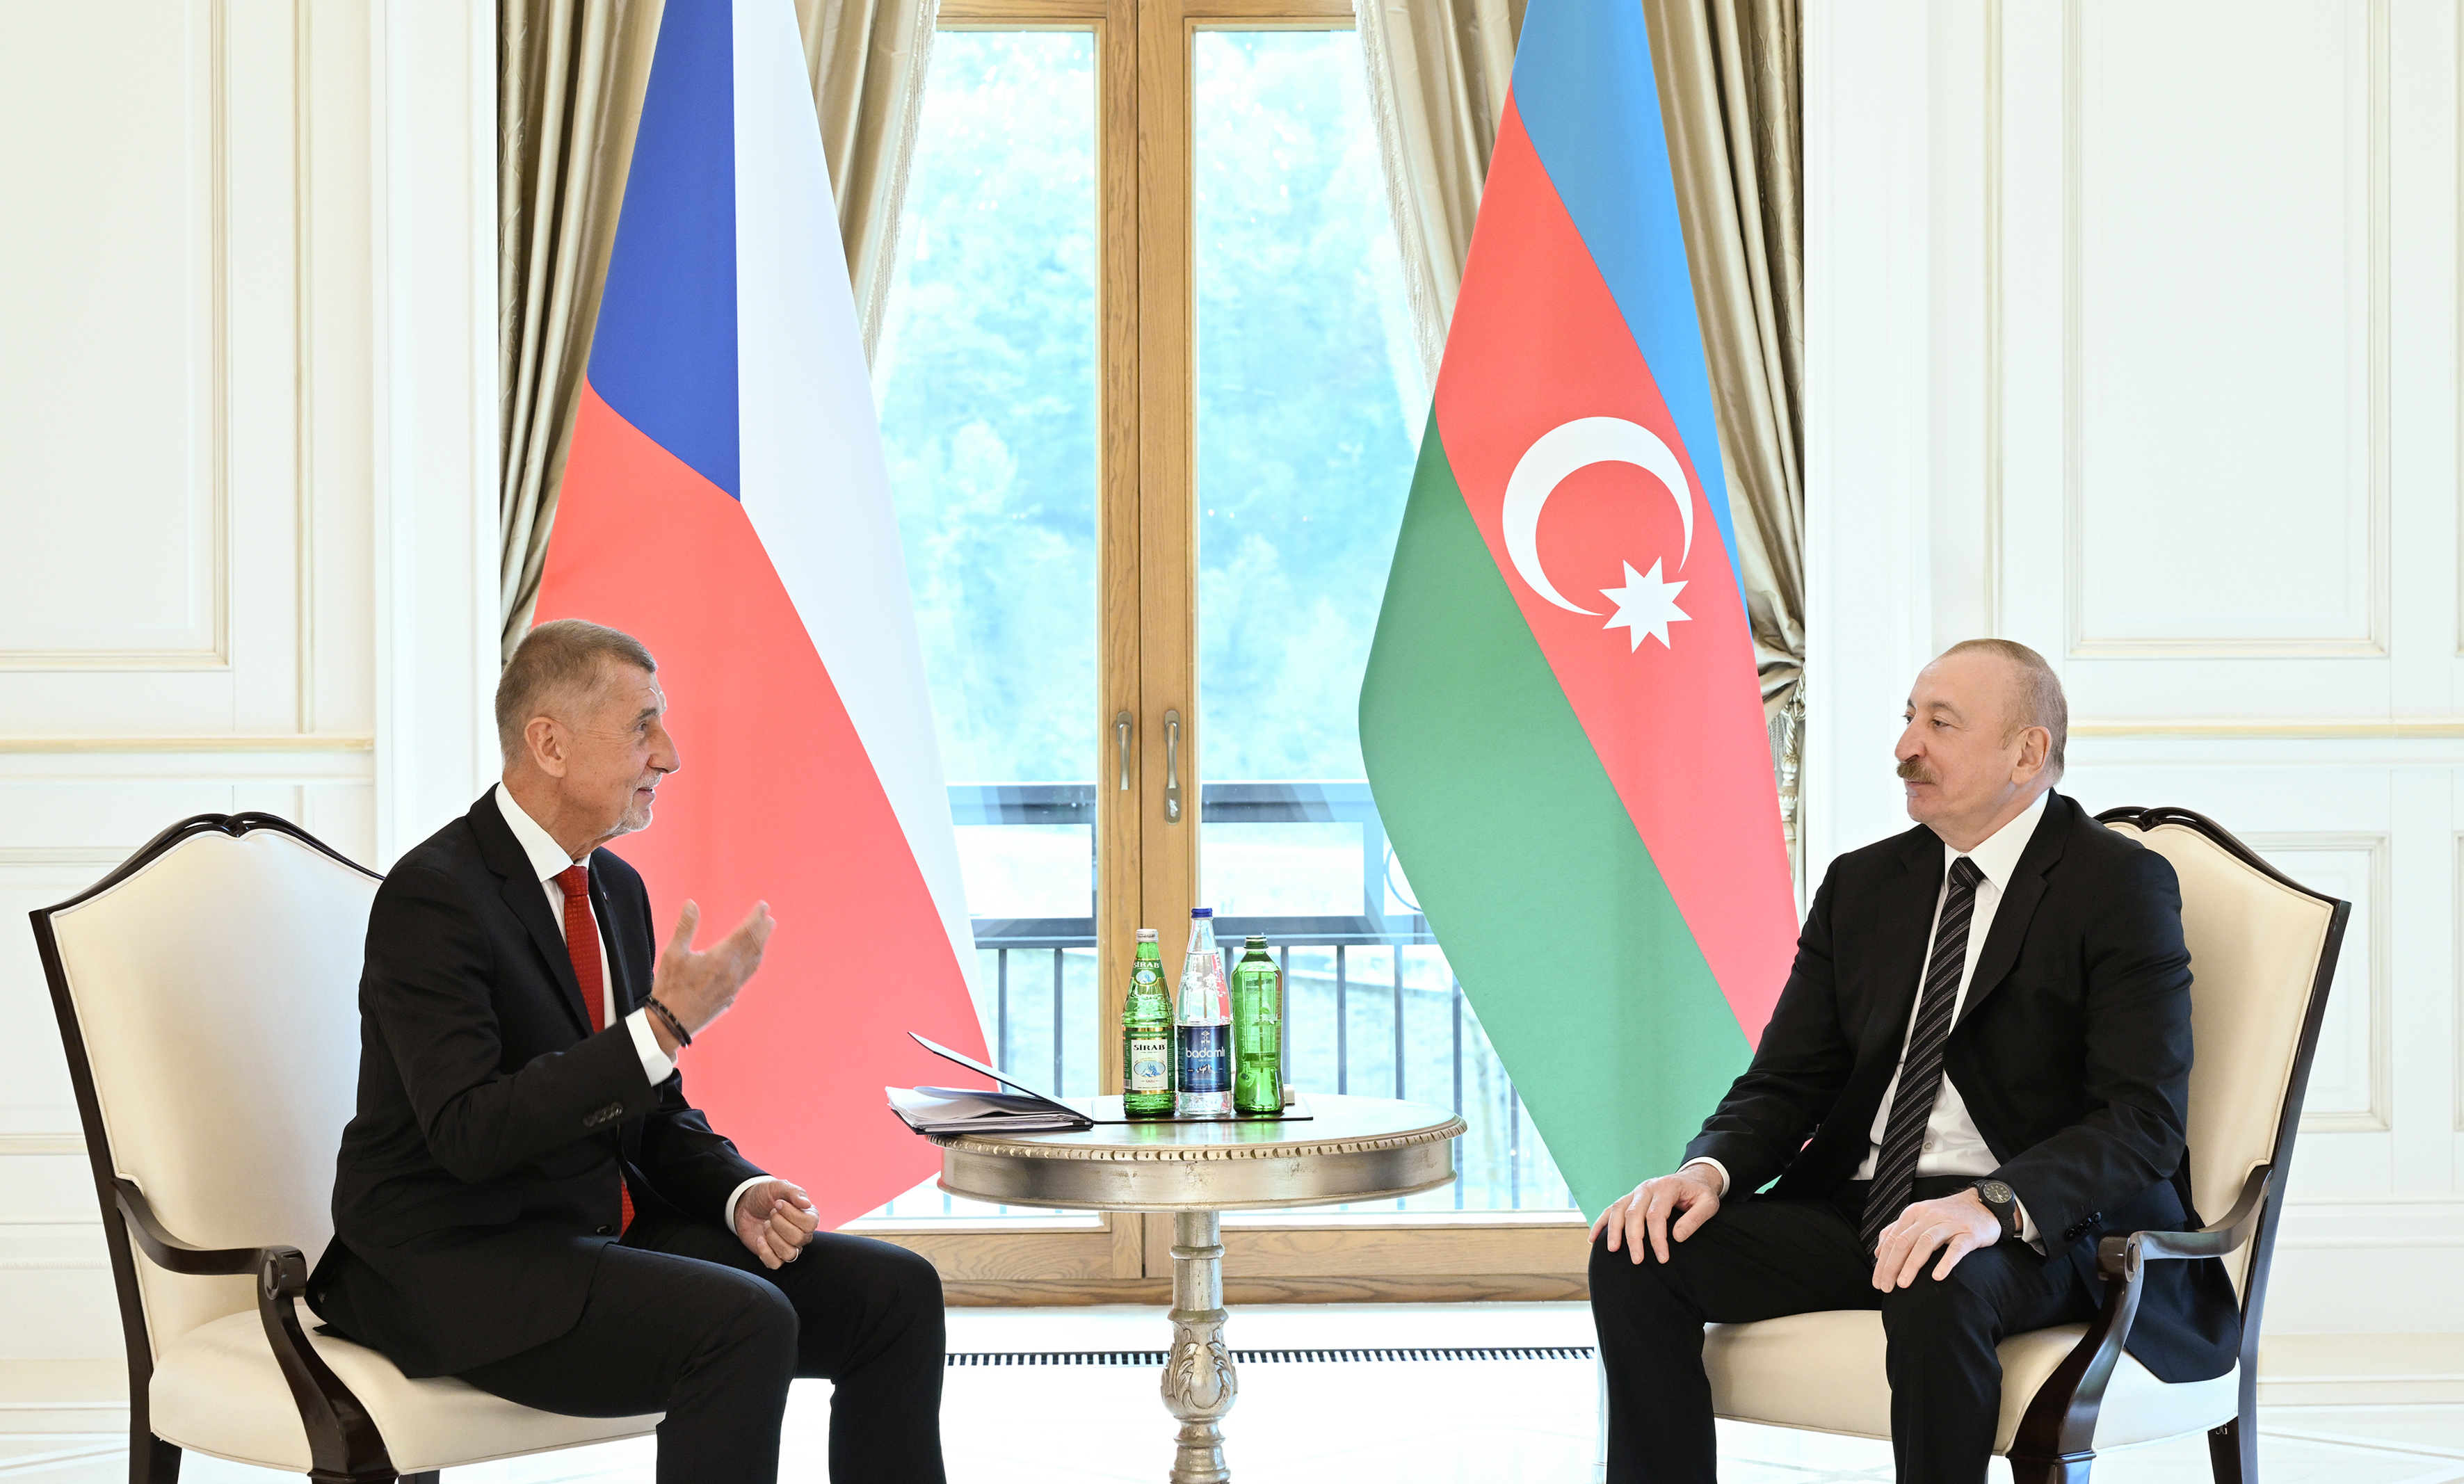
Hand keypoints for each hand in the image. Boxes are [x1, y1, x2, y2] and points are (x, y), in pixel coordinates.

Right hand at [649, 900, 774, 1049]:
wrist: (671, 1024)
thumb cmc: (670, 988)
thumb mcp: (673, 954)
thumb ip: (685, 927)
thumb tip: (691, 903)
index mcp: (720, 958)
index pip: (745, 932)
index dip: (755, 918)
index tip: (763, 906)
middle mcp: (732, 972)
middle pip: (755, 945)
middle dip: (763, 929)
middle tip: (768, 917)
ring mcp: (734, 987)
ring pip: (755, 961)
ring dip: (762, 944)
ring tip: (766, 932)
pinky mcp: (731, 998)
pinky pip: (749, 974)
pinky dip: (755, 961)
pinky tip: (753, 959)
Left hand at [733, 1179, 818, 1269]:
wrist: (745, 1205)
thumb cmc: (765, 1195)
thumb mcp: (778, 1186)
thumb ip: (794, 1192)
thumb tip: (806, 1204)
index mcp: (808, 1216)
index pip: (810, 1224)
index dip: (792, 1214)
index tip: (777, 1203)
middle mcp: (802, 1234)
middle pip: (799, 1239)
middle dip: (779, 1224)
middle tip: (770, 1213)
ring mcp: (789, 1246)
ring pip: (789, 1253)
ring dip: (773, 1237)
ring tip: (766, 1225)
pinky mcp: (774, 1256)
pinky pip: (775, 1264)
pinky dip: (765, 1251)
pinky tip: (759, 1238)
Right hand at [1589, 1163, 1723, 1264]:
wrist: (1692, 1179)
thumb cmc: (1700, 1194)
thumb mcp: (1708, 1204)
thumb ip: (1695, 1219)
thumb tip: (1677, 1237)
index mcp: (1666, 1187)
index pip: (1656, 1215)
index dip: (1657, 1238)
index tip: (1662, 1258)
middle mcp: (1647, 1187)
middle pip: (1634, 1213)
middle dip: (1634, 1239)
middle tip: (1637, 1260)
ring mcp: (1636, 1191)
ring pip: (1618, 1209)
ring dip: (1613, 1230)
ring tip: (1612, 1249)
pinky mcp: (1630, 1197)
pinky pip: (1611, 1209)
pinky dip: (1601, 1223)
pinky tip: (1593, 1239)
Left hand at [1870, 1187, 2001, 1289]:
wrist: (1983, 1203)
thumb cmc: (1948, 1215)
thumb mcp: (1920, 1217)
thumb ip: (1898, 1231)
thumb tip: (1878, 1252)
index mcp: (1913, 1213)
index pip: (1892, 1239)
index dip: (1882, 1262)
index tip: (1877, 1282)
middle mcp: (1928, 1217)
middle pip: (1905, 1241)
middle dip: (1892, 1266)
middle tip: (1886, 1287)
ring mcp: (1949, 1224)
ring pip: (1925, 1243)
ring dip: (1912, 1264)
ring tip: (1903, 1284)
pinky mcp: (1969, 1233)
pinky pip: (1956, 1248)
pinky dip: (1945, 1262)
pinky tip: (1937, 1276)